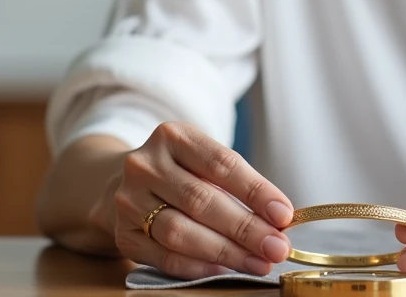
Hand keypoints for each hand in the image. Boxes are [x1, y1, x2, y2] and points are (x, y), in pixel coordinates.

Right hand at [93, 122, 293, 277]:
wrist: (122, 181)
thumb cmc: (180, 171)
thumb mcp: (203, 161)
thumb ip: (238, 184)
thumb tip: (278, 219)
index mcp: (172, 136)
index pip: (220, 163)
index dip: (255, 191)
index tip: (283, 214)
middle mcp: (145, 165)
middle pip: (201, 200)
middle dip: (245, 228)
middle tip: (276, 247)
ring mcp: (128, 200)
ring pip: (180, 232)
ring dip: (225, 252)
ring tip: (258, 262)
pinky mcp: (122, 234)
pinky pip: (163, 257)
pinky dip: (197, 267)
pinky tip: (224, 270)